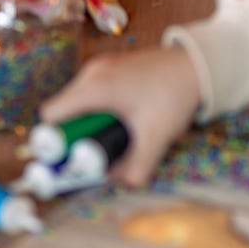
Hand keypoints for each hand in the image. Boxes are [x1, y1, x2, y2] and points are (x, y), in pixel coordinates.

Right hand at [40, 46, 200, 185]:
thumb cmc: (174, 94)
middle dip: (75, 136)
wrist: (197, 63)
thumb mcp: (156, 137)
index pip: (52, 117)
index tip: (73, 158)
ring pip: (76, 101)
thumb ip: (137, 167)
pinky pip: (90, 92)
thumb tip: (122, 184)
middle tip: (97, 151)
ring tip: (115, 133)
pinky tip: (122, 118)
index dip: (56, 142)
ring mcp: (100, 67)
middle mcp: (91, 73)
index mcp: (95, 88)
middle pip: (62, 111)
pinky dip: (98, 109)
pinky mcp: (111, 66)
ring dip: (88, 122)